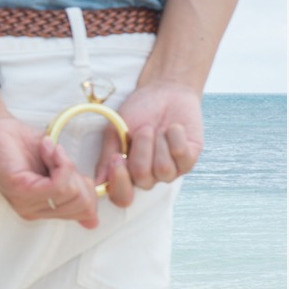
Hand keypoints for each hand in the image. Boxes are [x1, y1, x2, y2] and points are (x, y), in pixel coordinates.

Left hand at [0, 95, 98, 227]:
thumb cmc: (23, 144)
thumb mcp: (58, 168)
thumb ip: (74, 191)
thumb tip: (93, 222)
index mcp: (44, 209)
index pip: (85, 214)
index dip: (88, 188)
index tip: (70, 167)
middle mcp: (34, 212)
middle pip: (82, 205)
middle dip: (77, 176)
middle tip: (56, 158)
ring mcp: (26, 204)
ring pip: (71, 193)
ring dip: (64, 164)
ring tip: (47, 152)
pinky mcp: (21, 191)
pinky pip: (58, 185)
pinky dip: (59, 162)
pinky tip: (46, 149)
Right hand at [97, 81, 202, 207]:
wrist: (164, 92)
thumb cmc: (137, 111)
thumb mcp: (115, 132)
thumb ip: (107, 157)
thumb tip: (99, 183)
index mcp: (126, 172)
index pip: (121, 196)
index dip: (119, 182)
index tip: (117, 157)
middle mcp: (148, 176)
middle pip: (142, 179)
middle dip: (142, 150)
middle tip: (144, 129)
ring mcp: (170, 170)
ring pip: (164, 170)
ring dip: (159, 142)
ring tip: (158, 128)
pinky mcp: (190, 160)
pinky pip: (182, 157)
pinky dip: (175, 137)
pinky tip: (173, 128)